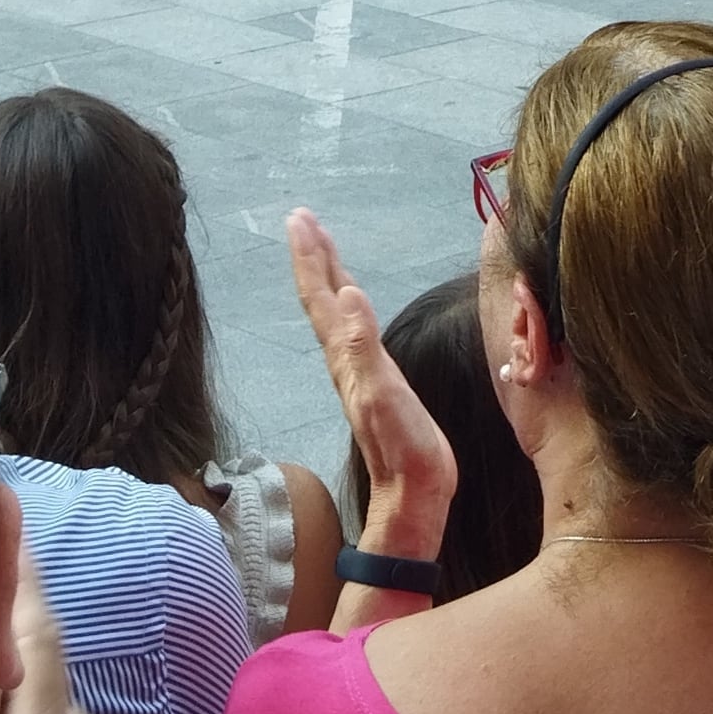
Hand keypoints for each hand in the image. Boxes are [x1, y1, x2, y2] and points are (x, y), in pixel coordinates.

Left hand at [287, 209, 455, 559]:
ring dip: (327, 276)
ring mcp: (357, 372)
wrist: (412, 495)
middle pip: (322, 300)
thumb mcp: (382, 394)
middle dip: (313, 257)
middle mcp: (344, 360)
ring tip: (323, 247)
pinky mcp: (374, 381)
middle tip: (303, 218)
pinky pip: (353, 328)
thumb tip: (345, 292)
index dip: (311, 257)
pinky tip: (353, 302)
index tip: (300, 219)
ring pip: (335, 313)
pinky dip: (348, 303)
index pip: (321, 298)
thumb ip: (362, 346)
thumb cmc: (402, 448)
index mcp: (344, 357)